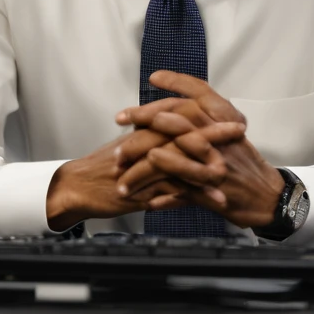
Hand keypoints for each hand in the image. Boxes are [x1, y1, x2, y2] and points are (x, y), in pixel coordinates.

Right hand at [45, 120, 244, 232]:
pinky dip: (191, 196)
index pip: (178, 117)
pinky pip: (169, 191)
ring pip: (179, 163)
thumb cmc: (102, 169)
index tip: (226, 113)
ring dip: (206, 169)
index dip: (203, 114)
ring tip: (228, 175)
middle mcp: (144, 145)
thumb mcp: (129, 146)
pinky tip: (208, 200)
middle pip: (183, 134)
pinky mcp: (140, 190)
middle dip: (213, 134)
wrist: (76, 186)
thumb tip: (171, 133)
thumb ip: (151, 139)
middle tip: (238, 133)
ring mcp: (142, 168)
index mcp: (143, 132)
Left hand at [115, 72, 284, 229]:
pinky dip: (163, 195)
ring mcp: (216, 164)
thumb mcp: (229, 134)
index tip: (154, 78)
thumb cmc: (245, 165)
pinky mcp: (213, 191)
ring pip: (176, 155)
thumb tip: (172, 111)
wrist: (268, 196)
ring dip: (146, 158)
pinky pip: (182, 190)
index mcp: (225, 122)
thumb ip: (205, 121)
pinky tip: (146, 198)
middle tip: (121, 117)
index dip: (177, 83)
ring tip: (123, 158)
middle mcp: (220, 138)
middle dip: (145, 117)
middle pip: (179, 118)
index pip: (201, 93)